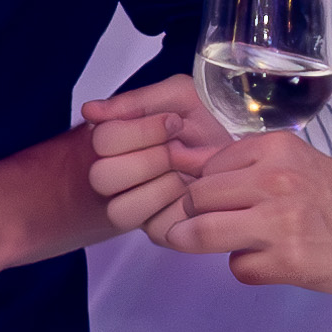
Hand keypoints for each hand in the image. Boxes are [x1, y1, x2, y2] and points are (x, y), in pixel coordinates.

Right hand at [84, 77, 222, 248]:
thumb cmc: (206, 128)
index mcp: (114, 142)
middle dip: (151, 160)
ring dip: (163, 186)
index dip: (142, 131)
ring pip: (120, 209)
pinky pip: (153, 228)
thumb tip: (90, 111)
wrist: (241, 157)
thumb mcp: (179, 100)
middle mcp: (114, 176)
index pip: (102, 139)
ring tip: (186, 172)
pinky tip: (192, 192)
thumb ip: (138, 102)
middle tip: (179, 150)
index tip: (173, 122)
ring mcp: (131, 207)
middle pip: (102, 177)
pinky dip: (178, 208)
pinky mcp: (156, 231)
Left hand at [180, 127, 331, 295]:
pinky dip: (247, 268)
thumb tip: (188, 168)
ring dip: (203, 245)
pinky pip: (236, 268)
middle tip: (210, 226)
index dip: (204, 188)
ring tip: (228, 245)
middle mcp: (273, 180)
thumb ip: (249, 166)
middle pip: (195, 199)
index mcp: (275, 149)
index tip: (214, 202)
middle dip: (194, 217)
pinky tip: (271, 262)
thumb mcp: (297, 164)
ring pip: (202, 233)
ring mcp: (278, 221)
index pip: (206, 166)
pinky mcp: (286, 260)